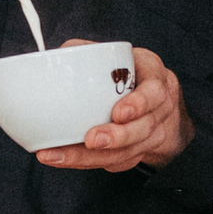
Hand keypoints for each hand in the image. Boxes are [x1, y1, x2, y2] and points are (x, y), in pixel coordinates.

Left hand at [36, 40, 195, 172]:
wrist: (154, 96)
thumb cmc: (126, 70)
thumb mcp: (115, 53)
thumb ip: (86, 51)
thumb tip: (53, 56)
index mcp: (154, 77)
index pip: (154, 92)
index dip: (137, 105)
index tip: (117, 114)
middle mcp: (159, 109)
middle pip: (143, 129)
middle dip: (116, 138)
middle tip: (90, 140)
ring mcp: (153, 133)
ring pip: (129, 152)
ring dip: (94, 157)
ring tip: (60, 155)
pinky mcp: (140, 151)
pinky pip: (119, 163)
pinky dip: (91, 163)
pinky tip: (65, 159)